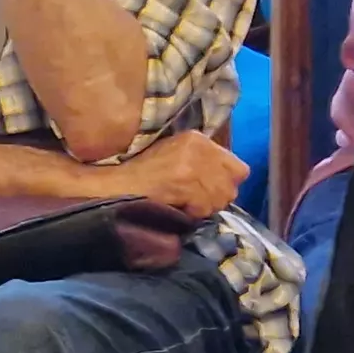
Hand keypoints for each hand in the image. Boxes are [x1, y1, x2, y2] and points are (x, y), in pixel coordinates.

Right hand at [97, 129, 247, 218]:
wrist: (115, 183)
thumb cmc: (142, 171)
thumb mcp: (174, 154)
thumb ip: (202, 160)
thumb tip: (224, 180)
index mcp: (198, 139)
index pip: (238, 167)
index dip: (226, 183)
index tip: (211, 190)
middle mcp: (199, 149)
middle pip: (232, 185)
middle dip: (217, 197)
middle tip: (198, 201)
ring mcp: (193, 166)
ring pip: (220, 198)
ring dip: (205, 207)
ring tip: (186, 205)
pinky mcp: (185, 184)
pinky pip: (204, 208)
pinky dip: (193, 213)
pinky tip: (178, 208)